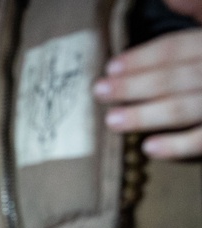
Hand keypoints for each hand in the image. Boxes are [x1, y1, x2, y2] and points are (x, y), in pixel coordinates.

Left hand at [94, 27, 201, 157]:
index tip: (111, 67)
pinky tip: (149, 148)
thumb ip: (199, 9)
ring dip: (147, 115)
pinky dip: (178, 145)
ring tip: (113, 121)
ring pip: (186, 107)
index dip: (144, 57)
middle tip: (100, 92)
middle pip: (177, 76)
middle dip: (136, 85)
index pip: (178, 48)